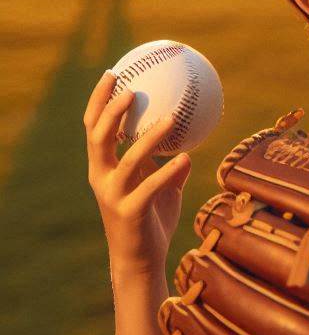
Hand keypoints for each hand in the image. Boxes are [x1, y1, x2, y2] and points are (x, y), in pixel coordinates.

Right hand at [84, 70, 190, 275]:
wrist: (141, 261)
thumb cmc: (151, 220)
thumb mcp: (164, 189)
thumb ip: (171, 169)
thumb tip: (188, 150)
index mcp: (105, 167)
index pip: (94, 128)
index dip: (99, 101)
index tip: (112, 73)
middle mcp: (103, 178)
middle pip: (98, 137)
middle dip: (112, 111)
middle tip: (131, 89)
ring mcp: (114, 195)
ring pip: (127, 159)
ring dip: (149, 136)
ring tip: (171, 117)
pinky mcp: (130, 212)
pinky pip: (150, 187)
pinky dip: (167, 171)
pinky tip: (186, 158)